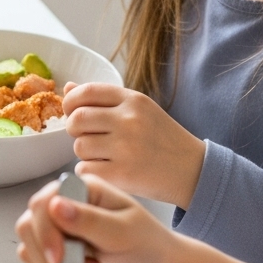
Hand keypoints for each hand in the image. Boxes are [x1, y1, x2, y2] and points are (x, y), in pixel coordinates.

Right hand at [15, 172, 175, 262]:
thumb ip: (89, 220)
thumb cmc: (145, 245)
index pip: (44, 202)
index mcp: (81, 189)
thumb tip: (56, 206)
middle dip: (47, 255)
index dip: (46, 231)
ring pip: (28, 248)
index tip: (59, 256)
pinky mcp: (55, 252)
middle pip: (28, 225)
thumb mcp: (122, 232)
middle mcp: (64, 206)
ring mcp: (57, 230)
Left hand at [62, 82, 204, 208]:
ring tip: (104, 156)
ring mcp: (126, 147)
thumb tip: (68, 88)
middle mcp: (129, 120)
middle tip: (88, 137)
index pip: (85, 92)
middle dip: (75, 130)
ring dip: (85, 154)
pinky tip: (107, 170)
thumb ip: (104, 99)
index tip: (73, 113)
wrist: (193, 171)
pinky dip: (90, 172)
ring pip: (79, 146)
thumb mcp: (140, 110)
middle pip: (76, 119)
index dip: (71, 103)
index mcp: (133, 100)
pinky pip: (84, 169)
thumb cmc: (162, 139)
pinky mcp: (122, 174)